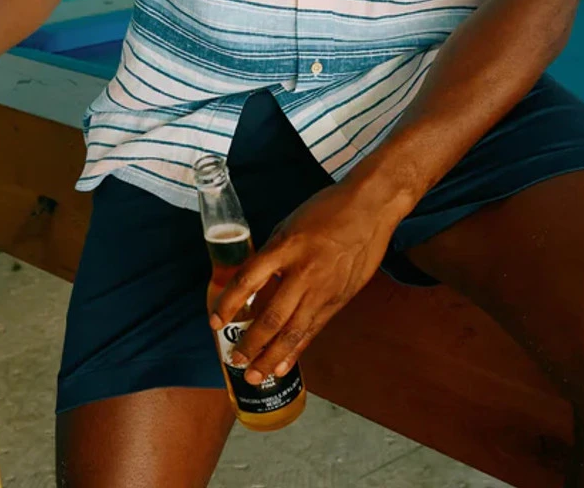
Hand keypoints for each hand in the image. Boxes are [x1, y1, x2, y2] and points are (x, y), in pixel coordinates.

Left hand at [209, 181, 395, 384]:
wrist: (369, 209)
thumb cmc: (327, 210)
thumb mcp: (290, 224)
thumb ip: (273, 255)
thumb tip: (255, 282)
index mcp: (285, 247)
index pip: (248, 281)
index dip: (228, 305)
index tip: (215, 323)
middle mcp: (303, 272)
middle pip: (271, 317)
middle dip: (250, 344)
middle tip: (235, 360)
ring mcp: (323, 289)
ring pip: (293, 332)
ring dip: (271, 357)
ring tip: (256, 375)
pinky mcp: (339, 299)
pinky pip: (313, 329)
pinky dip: (297, 350)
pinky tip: (284, 364)